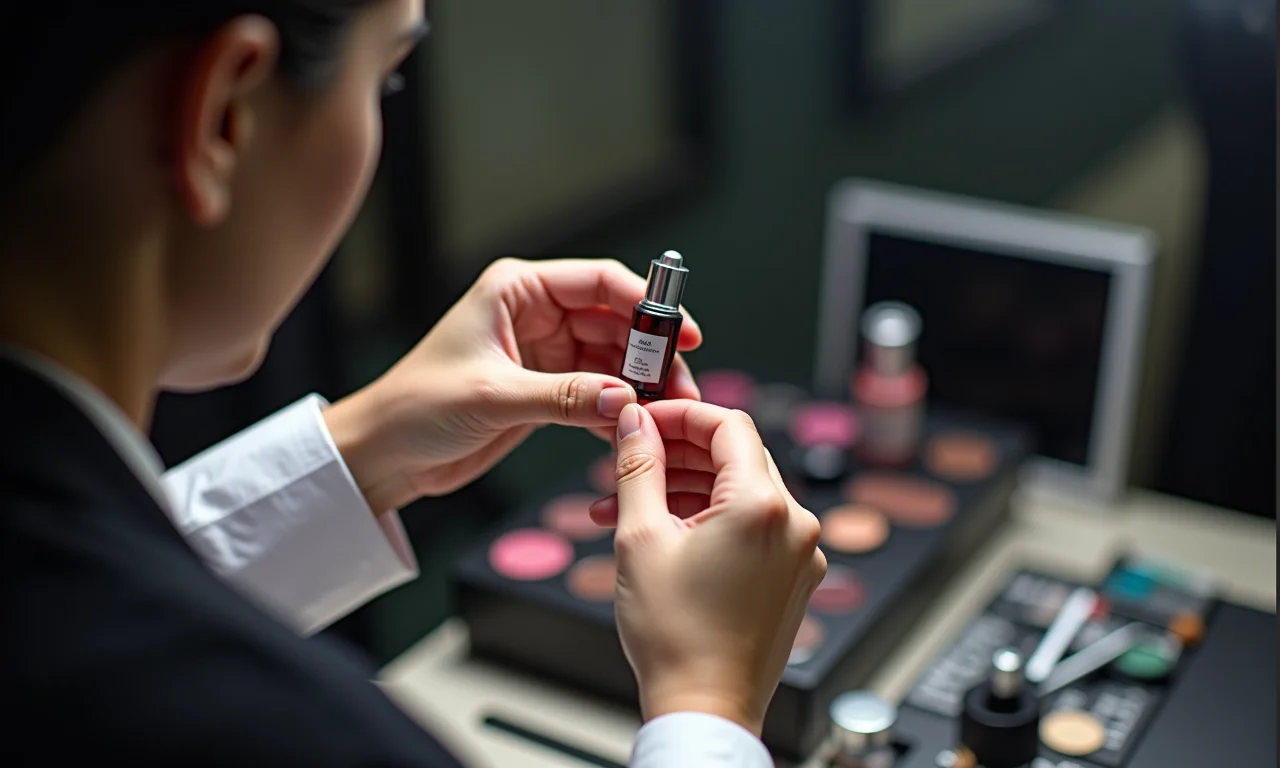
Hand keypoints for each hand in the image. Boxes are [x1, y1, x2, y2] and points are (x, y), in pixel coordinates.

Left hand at [323, 257, 701, 512]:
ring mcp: (544, 352)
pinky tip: (633, 428)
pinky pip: (597, 392)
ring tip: (666, 413)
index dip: (646, 304)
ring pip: (613, 360)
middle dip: (650, 354)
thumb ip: (562, 396)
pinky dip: (617, 408)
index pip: (598, 282)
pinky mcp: (546, 389)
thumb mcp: (492, 397)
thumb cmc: (416, 407)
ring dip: (640, 386)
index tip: (682, 333)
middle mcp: (535, 313)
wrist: (384, 454)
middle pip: (615, 322)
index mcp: (517, 290)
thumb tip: (623, 396)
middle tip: (679, 386)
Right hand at [591, 401, 826, 735]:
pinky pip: (754, 527)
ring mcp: (800, 553)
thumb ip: (638, 467)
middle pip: (736, 456)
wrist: (705, 709)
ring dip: (689, 489)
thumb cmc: (676, 637)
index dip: (681, 414)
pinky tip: (668, 533)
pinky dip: (713, 519)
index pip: (728, 424)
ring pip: (741, 492)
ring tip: (632, 507)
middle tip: (631, 460)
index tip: (646, 420)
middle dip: (678, 454)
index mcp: (762, 506)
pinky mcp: (795, 577)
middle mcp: (794, 524)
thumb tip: (635, 421)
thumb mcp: (640, 537)